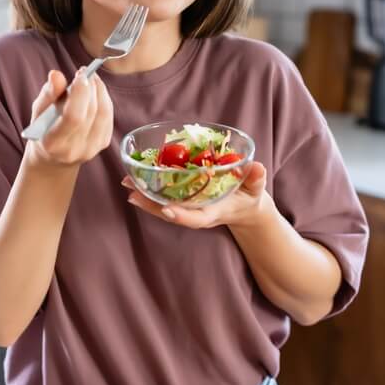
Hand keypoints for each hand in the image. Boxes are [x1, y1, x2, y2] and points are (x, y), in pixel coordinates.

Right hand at [25, 67, 112, 167]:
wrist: (54, 159)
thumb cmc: (43, 131)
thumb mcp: (38, 113)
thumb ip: (47, 94)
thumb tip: (56, 75)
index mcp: (54, 143)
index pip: (73, 117)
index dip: (80, 93)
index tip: (79, 75)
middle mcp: (75, 149)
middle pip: (91, 113)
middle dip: (90, 88)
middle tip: (83, 72)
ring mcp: (91, 149)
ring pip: (103, 114)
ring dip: (100, 91)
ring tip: (91, 78)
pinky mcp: (103, 144)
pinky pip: (109, 117)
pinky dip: (104, 99)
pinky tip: (96, 91)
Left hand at [122, 161, 274, 228]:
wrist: (245, 209)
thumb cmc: (250, 198)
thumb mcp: (256, 189)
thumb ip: (256, 179)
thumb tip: (258, 166)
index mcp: (215, 212)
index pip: (197, 218)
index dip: (182, 216)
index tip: (166, 210)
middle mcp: (198, 213)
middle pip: (172, 213)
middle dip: (152, 205)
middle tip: (132, 193)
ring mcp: (189, 208)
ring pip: (163, 206)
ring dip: (145, 197)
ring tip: (127, 184)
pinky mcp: (184, 201)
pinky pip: (165, 198)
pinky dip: (150, 191)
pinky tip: (135, 181)